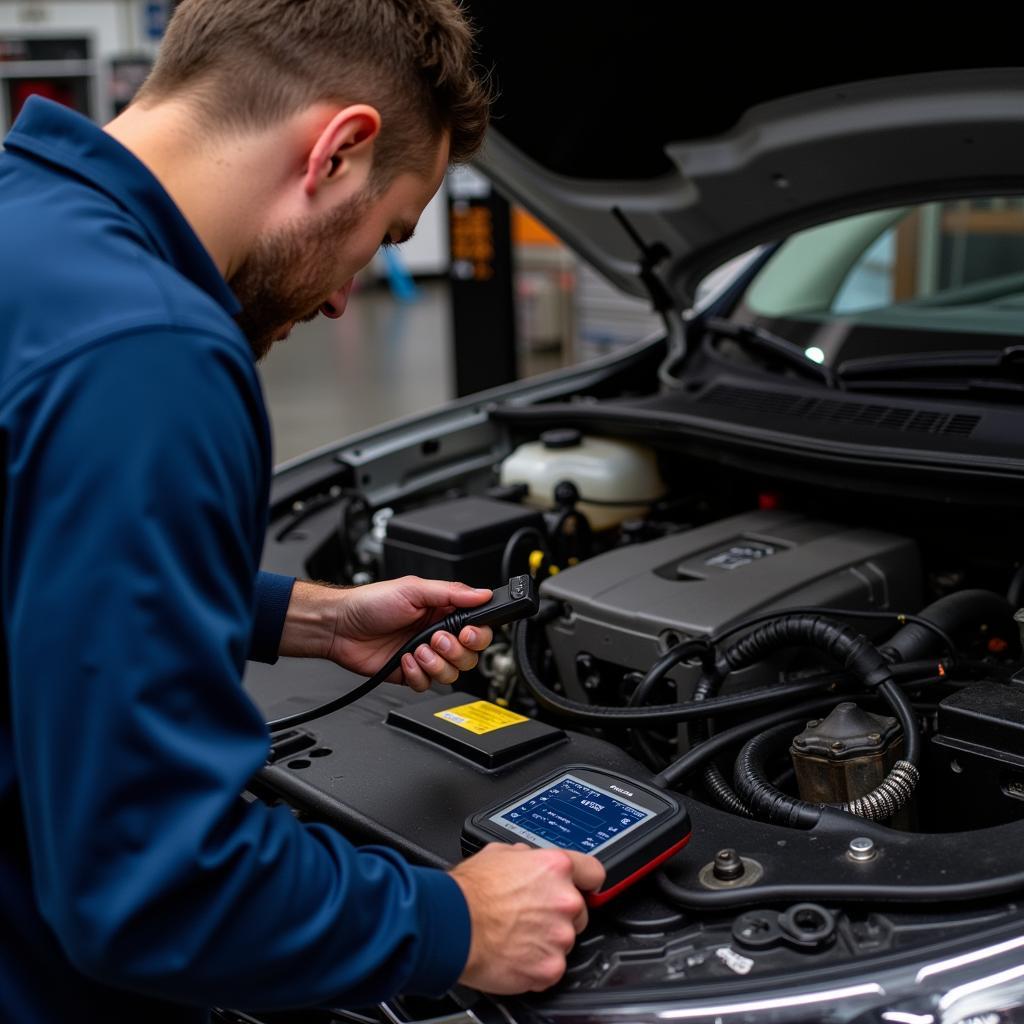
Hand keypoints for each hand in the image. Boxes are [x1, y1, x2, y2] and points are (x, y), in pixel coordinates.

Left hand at [279, 577, 493, 690]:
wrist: (339, 626)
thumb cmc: (370, 603)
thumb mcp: (414, 589)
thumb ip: (452, 593)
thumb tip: (482, 593)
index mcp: (443, 612)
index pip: (478, 629)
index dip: (478, 635)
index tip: (467, 633)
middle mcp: (437, 635)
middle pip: (469, 656)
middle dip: (454, 651)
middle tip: (434, 639)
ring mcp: (425, 656)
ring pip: (452, 674)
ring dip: (435, 664)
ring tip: (415, 650)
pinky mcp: (411, 673)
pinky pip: (427, 685)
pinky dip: (417, 674)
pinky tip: (403, 660)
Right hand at [450, 843, 605, 993]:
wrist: (452, 924)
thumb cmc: (469, 891)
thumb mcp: (499, 853)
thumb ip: (527, 856)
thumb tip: (530, 859)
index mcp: (555, 867)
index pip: (593, 872)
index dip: (585, 881)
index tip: (582, 888)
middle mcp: (565, 900)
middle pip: (579, 910)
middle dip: (558, 915)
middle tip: (530, 917)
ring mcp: (560, 935)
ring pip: (564, 940)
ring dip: (547, 941)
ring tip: (517, 936)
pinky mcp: (550, 966)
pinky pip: (552, 968)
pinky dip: (537, 966)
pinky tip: (516, 954)